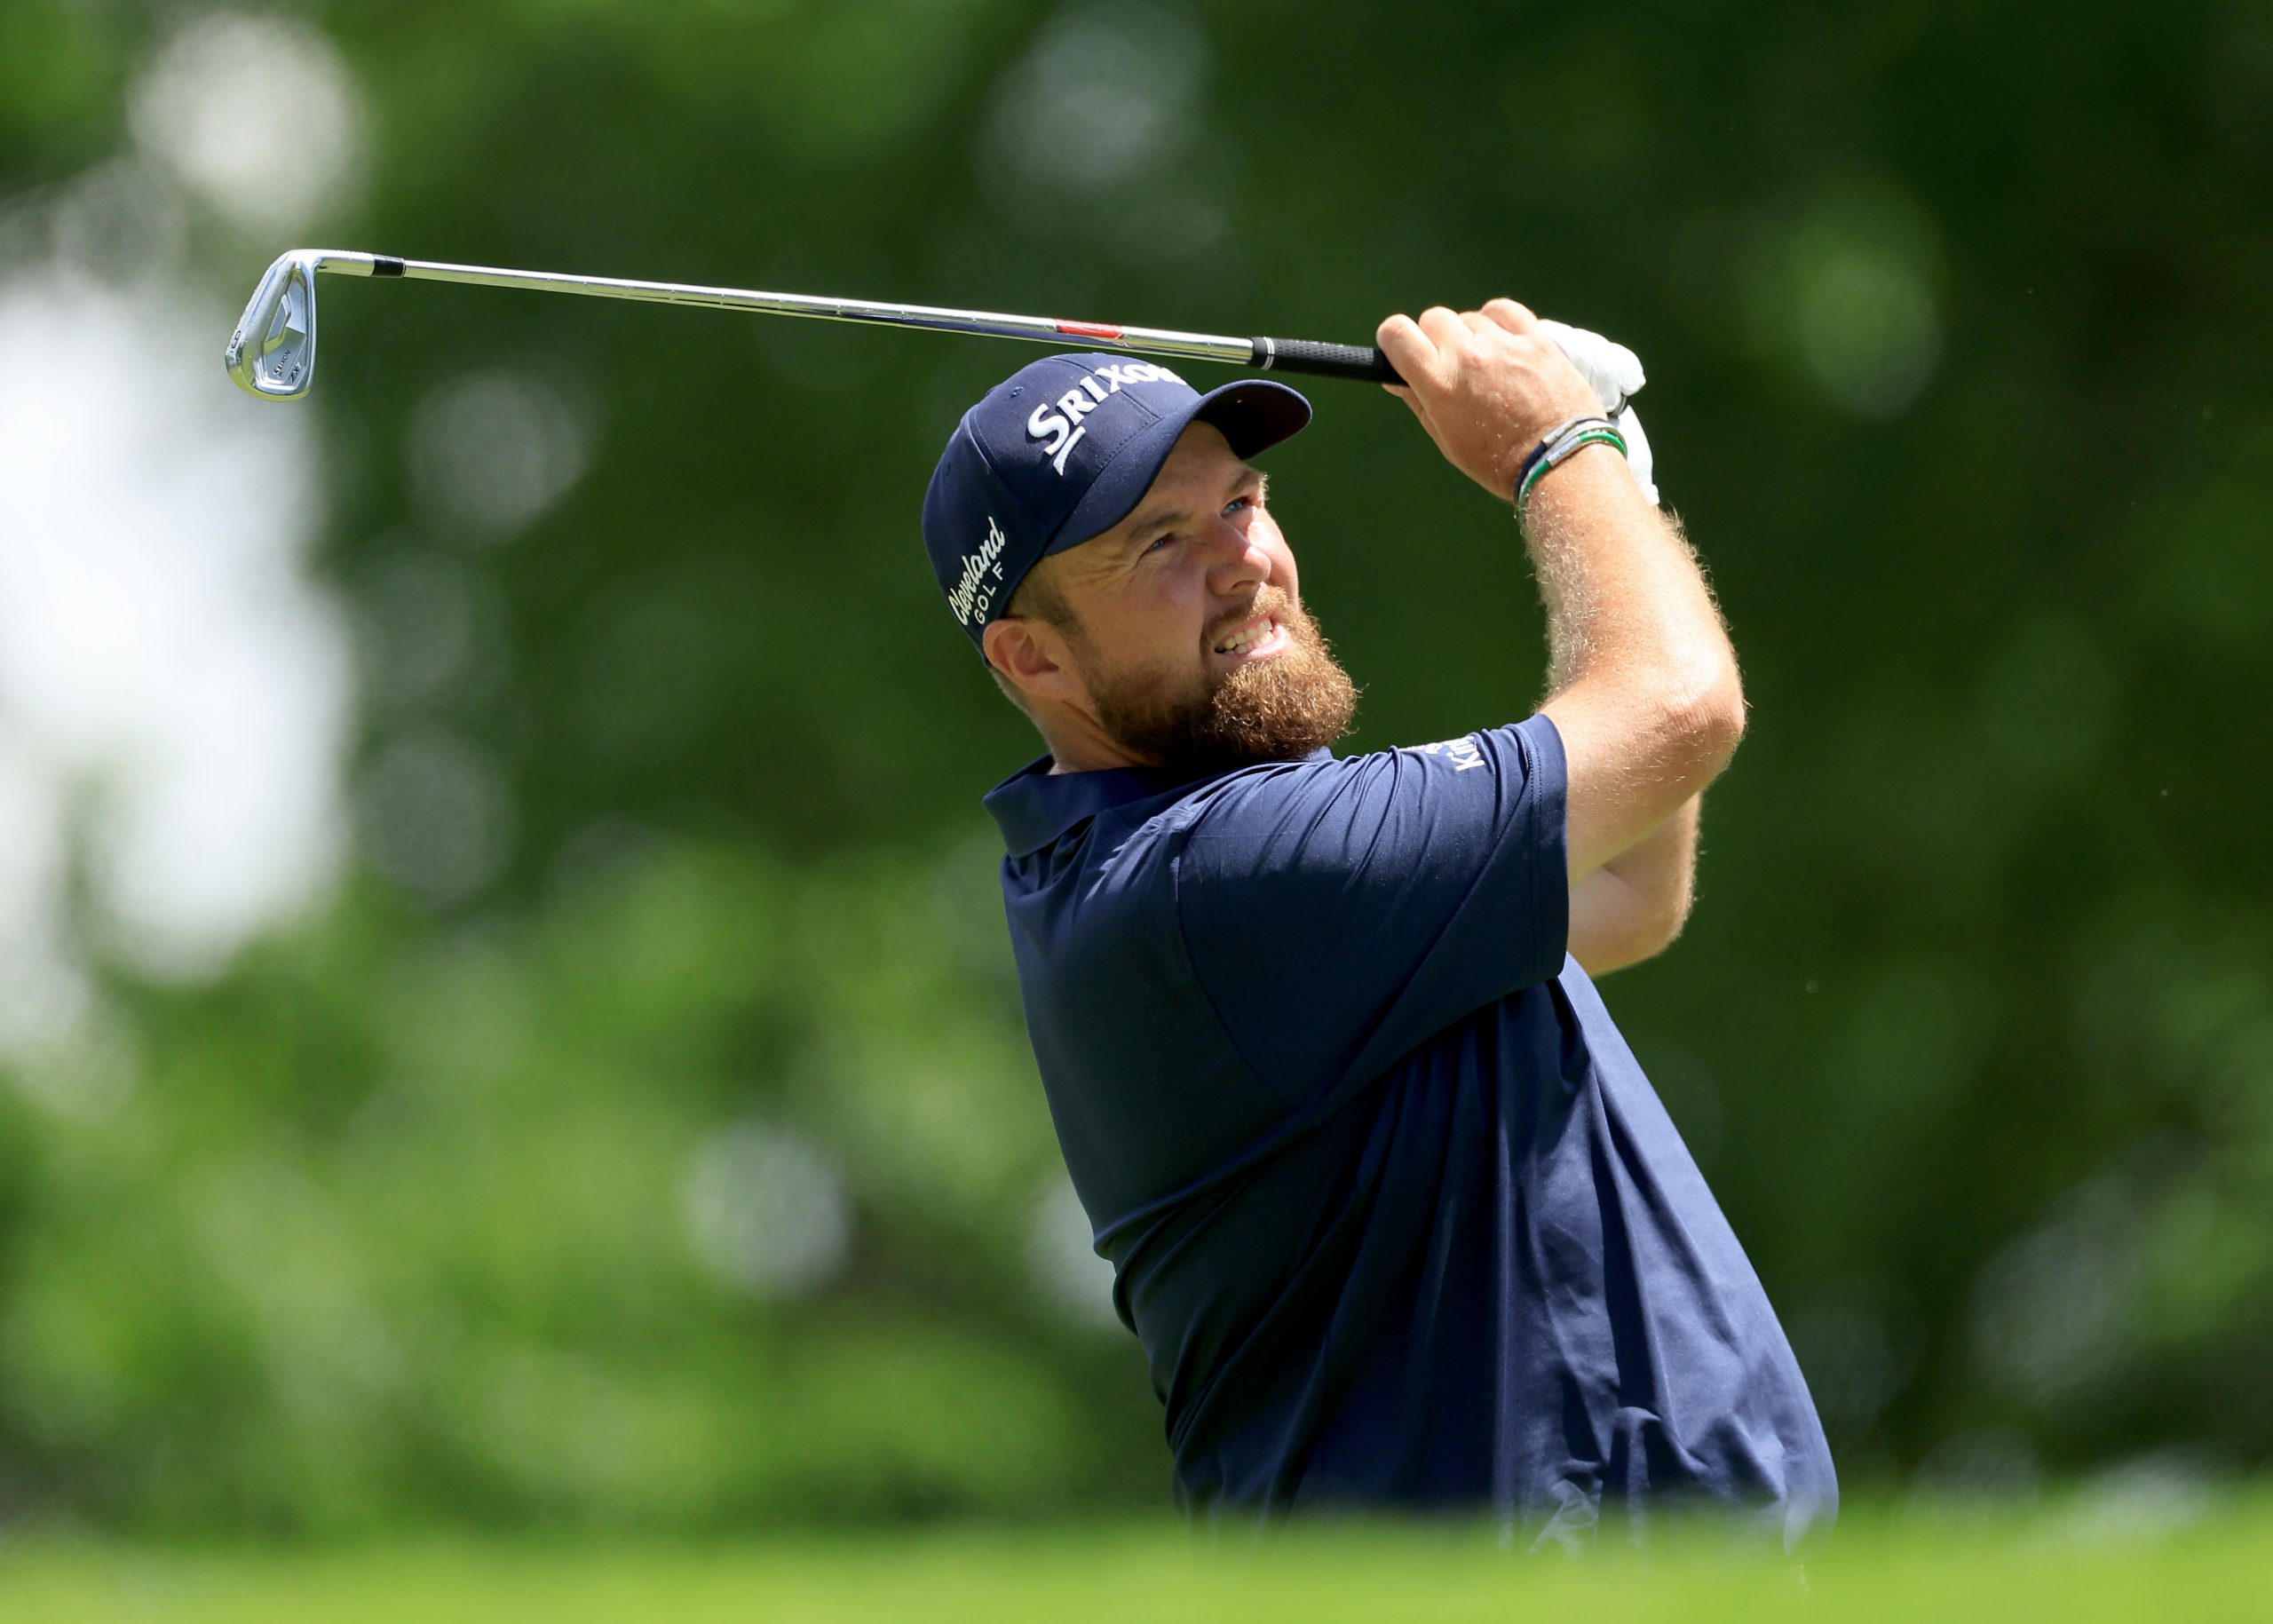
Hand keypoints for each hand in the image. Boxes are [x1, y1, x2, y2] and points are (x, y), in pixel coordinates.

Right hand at [1376, 300, 1604, 499]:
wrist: (1559, 461)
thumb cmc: (1498, 462)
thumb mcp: (1448, 440)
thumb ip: (1418, 402)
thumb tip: (1395, 378)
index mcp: (1439, 383)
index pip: (1397, 333)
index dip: (1394, 339)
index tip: (1403, 350)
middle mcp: (1467, 355)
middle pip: (1433, 319)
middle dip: (1435, 339)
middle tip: (1451, 366)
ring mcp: (1503, 344)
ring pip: (1470, 318)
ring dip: (1471, 336)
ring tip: (1488, 367)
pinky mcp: (1535, 338)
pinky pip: (1504, 311)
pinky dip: (1498, 321)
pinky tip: (1502, 342)